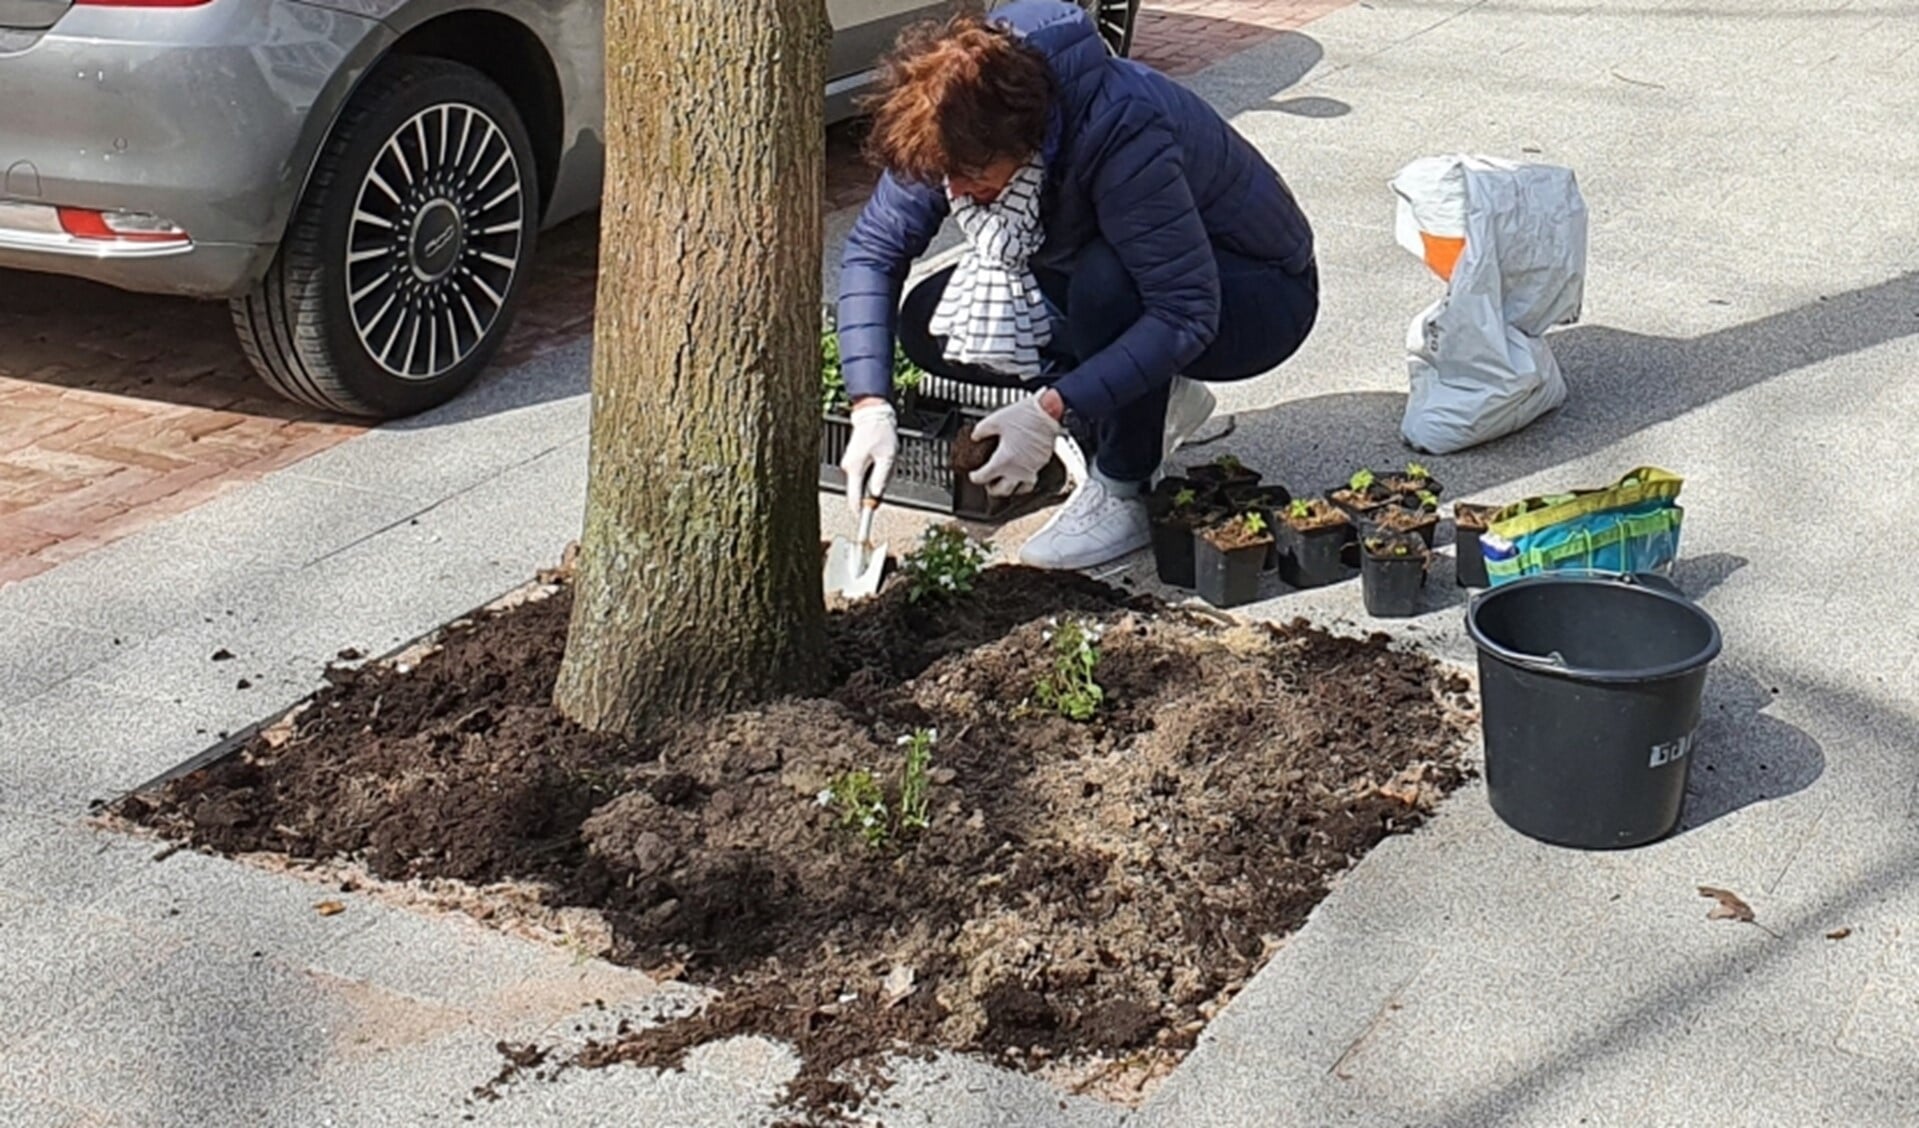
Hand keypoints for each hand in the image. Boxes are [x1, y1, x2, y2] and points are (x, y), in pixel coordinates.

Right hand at [840, 398, 897, 513]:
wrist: (872, 414)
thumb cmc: (880, 432)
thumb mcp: (887, 458)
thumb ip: (881, 479)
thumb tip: (876, 496)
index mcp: (855, 468)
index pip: (854, 498)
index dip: (860, 512)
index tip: (864, 524)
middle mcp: (849, 467)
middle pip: (861, 491)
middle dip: (875, 490)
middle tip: (887, 470)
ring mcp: (850, 464)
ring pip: (864, 482)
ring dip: (876, 478)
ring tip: (885, 459)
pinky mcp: (854, 460)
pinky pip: (864, 474)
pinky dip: (873, 472)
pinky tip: (881, 458)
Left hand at [969, 393, 1061, 497]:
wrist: (1049, 411)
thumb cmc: (1025, 415)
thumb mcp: (995, 420)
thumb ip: (980, 431)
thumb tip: (975, 436)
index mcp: (1003, 461)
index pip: (984, 478)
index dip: (975, 477)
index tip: (973, 474)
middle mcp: (1018, 470)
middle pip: (1002, 491)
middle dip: (992, 488)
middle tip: (988, 483)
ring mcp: (1032, 468)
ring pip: (1020, 490)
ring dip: (1010, 488)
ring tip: (1005, 482)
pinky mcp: (1042, 463)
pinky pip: (1032, 479)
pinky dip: (1024, 480)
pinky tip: (1021, 472)